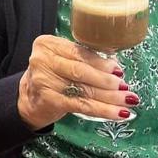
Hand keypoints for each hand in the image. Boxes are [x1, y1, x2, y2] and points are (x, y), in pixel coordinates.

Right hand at [16, 34, 134, 128]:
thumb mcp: (62, 60)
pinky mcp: (49, 100)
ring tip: (128, 101)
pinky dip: (103, 110)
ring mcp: (43, 81)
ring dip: (110, 98)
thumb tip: (116, 67)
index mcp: (47, 44)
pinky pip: (81, 105)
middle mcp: (42, 60)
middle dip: (107, 80)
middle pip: (81, 71)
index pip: (79, 52)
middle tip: (125, 87)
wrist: (29, 99)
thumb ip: (83, 59)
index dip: (101, 62)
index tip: (119, 70)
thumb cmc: (52, 77)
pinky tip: (119, 113)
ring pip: (84, 90)